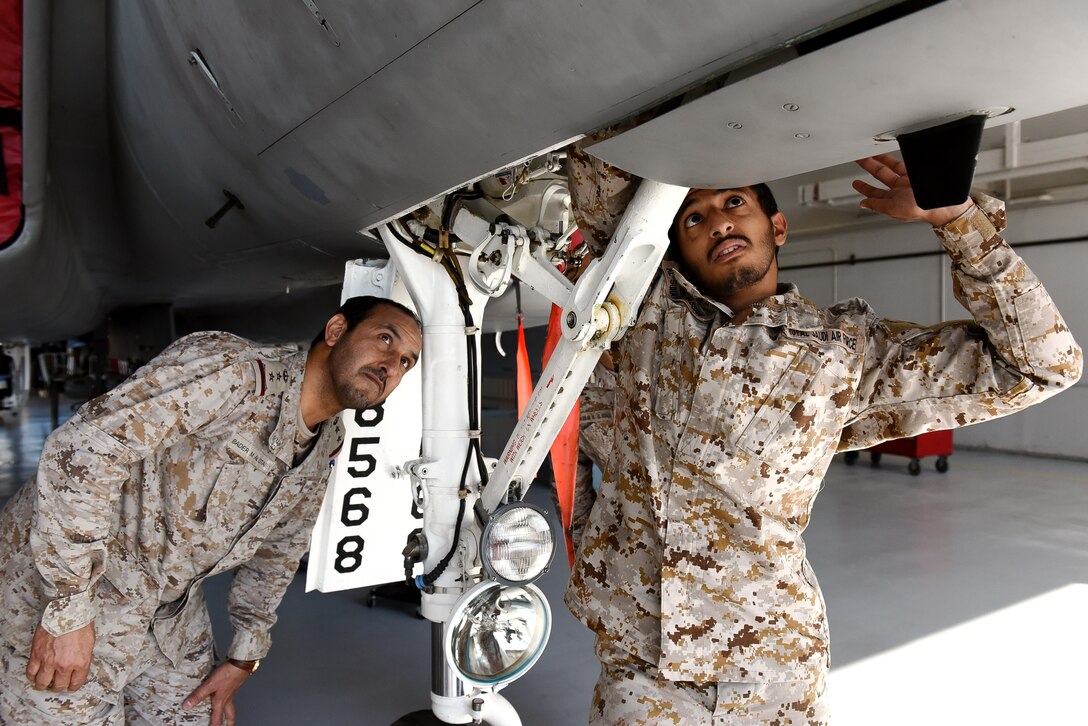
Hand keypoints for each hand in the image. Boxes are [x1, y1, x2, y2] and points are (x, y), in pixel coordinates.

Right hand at [26, 621, 95, 691]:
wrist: (68, 611)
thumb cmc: (80, 623)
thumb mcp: (89, 643)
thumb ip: (83, 658)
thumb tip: (78, 666)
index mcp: (81, 662)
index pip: (76, 683)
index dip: (73, 686)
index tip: (70, 685)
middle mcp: (65, 665)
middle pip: (59, 686)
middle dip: (58, 687)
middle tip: (57, 684)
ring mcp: (49, 661)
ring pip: (42, 683)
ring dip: (43, 685)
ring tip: (44, 683)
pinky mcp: (37, 655)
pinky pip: (31, 672)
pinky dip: (32, 677)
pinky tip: (34, 676)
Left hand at [182, 661, 248, 725]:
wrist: (240, 665)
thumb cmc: (227, 674)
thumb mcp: (209, 685)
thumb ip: (198, 695)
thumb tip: (187, 706)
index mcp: (221, 701)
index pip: (217, 718)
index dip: (214, 725)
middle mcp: (227, 699)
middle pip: (229, 715)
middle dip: (228, 723)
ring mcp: (232, 693)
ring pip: (231, 708)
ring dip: (230, 714)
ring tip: (229, 717)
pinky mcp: (234, 686)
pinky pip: (231, 698)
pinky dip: (229, 702)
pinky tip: (226, 697)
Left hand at [852, 154, 972, 226]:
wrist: (942, 202)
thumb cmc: (921, 209)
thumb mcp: (893, 209)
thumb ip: (877, 205)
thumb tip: (863, 204)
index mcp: (894, 201)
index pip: (875, 193)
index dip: (865, 188)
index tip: (856, 182)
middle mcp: (900, 190)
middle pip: (881, 176)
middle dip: (869, 167)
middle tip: (859, 159)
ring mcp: (908, 180)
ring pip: (890, 167)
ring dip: (879, 160)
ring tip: (869, 153)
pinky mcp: (916, 172)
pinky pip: (901, 163)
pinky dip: (893, 159)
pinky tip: (886, 154)